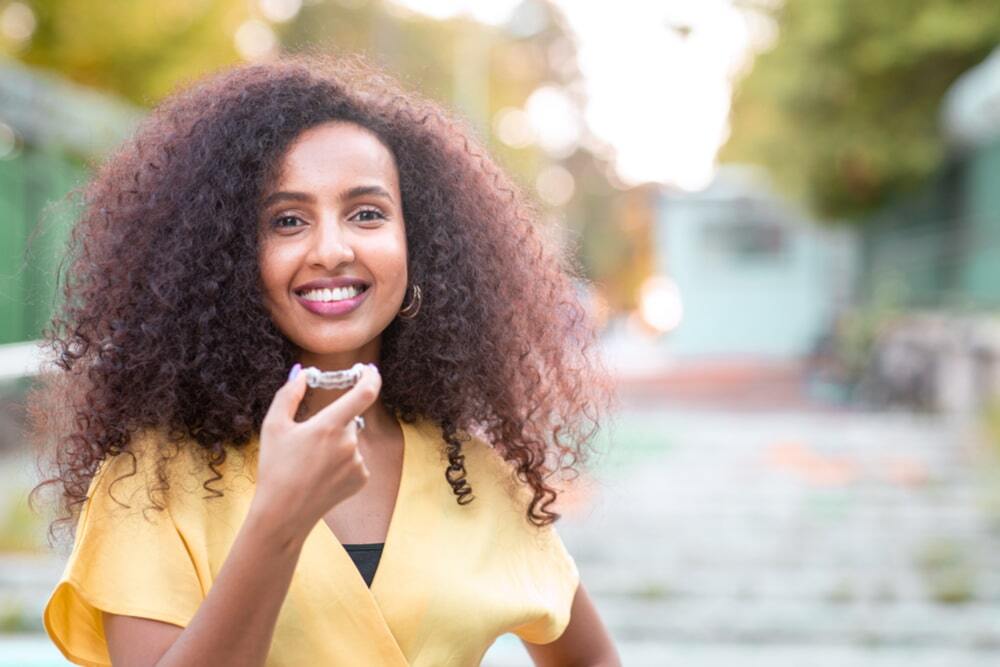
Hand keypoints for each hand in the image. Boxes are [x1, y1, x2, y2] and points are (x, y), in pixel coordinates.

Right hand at [250, 363, 381, 542]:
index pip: (365, 393)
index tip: (370, 369)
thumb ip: (289, 394)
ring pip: (351, 441)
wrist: (282, 514)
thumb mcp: (274, 426)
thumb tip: (302, 372)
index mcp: (329, 426)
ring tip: (311, 464)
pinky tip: (321, 476)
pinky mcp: (362, 479)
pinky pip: (355, 460)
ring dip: (336, 444)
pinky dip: (342, 462)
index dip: (372, 377)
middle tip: (310, 441)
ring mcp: (358, 463)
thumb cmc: (275, 468)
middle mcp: (349, 443)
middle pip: (349, 420)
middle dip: (333, 423)